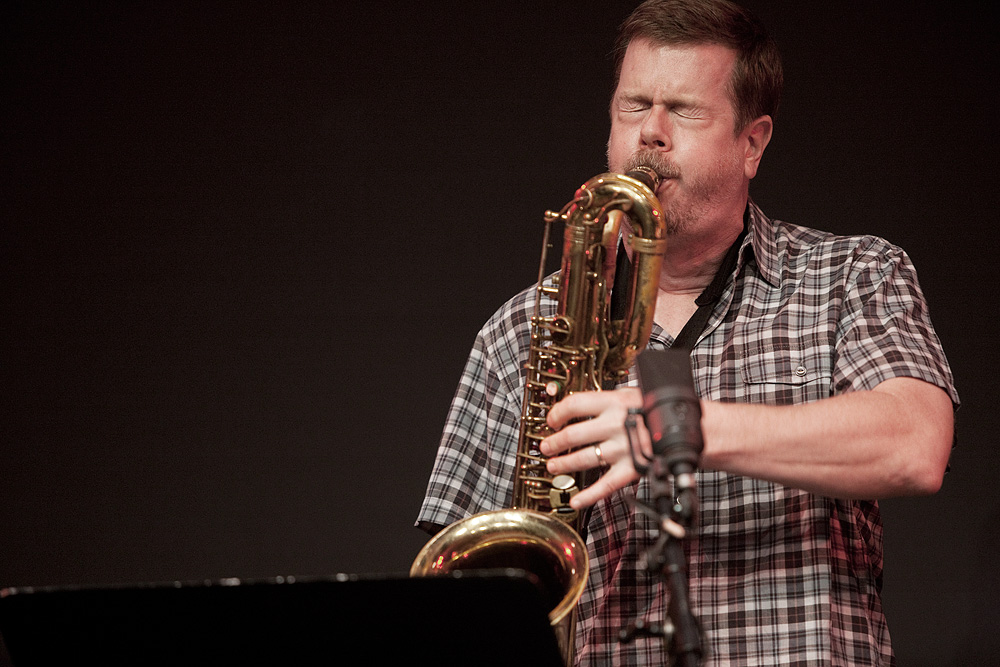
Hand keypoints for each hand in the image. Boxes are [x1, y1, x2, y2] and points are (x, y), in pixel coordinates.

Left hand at [539, 388, 651, 507]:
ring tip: (554, 466)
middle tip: (546, 447)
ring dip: (563, 464)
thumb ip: (610, 400)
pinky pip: (605, 486)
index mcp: (615, 402)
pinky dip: (588, 496)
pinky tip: (575, 500)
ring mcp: (623, 449)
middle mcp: (616, 425)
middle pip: (573, 434)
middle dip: (554, 443)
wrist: (691, 429)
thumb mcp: (635, 394)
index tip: (552, 420)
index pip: (575, 405)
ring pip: (583, 459)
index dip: (557, 413)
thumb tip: (583, 404)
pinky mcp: (632, 470)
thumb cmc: (660, 411)